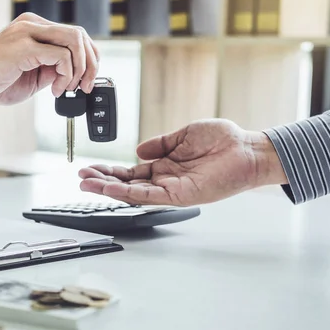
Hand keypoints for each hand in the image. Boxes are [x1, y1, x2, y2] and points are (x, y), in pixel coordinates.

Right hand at [0, 12, 99, 110]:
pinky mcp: (24, 46)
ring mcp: (27, 32)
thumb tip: (75, 74)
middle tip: (85, 87)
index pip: (75, 35)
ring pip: (75, 41)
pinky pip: (62, 56)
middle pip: (80, 35)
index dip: (89, 58)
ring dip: (80, 70)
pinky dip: (66, 76)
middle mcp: (32, 24)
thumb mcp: (33, 76)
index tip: (86, 81)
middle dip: (91, 64)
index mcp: (34, 28)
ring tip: (67, 88)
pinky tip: (54, 89)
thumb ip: (53, 70)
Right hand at [79, 119, 287, 205]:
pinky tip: (111, 189)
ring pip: (133, 193)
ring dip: (109, 189)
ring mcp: (172, 189)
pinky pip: (150, 196)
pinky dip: (129, 193)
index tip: (91, 168)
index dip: (110, 171)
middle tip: (81, 178)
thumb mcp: (184, 134)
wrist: (248, 149)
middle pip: (127, 184)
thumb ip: (160, 142)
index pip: (131, 172)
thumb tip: (138, 149)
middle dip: (102, 182)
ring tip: (87, 184)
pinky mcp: (181, 195)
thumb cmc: (223, 140)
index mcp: (165, 165)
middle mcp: (166, 179)